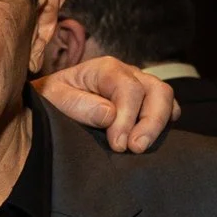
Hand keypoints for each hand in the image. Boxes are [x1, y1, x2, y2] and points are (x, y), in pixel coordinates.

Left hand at [32, 57, 179, 152]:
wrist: (49, 100)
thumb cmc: (50, 98)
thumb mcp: (53, 98)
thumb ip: (77, 104)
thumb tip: (110, 115)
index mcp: (105, 68)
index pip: (128, 89)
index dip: (127, 118)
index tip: (118, 144)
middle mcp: (128, 73)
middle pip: (156, 90)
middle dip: (150, 121)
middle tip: (135, 148)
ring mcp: (140, 85)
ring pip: (165, 97)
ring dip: (158, 124)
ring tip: (141, 148)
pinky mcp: (145, 101)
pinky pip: (167, 107)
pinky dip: (165, 121)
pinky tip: (154, 138)